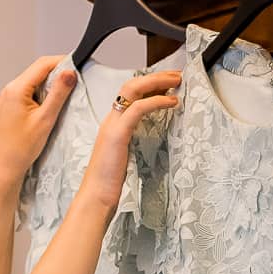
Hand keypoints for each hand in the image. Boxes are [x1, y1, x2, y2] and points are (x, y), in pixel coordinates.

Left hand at [0, 56, 78, 185]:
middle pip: (38, 71)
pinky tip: (52, 106)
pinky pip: (30, 92)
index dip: (62, 61)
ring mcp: (9, 97)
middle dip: (58, 73)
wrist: (5, 166)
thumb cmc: (22, 147)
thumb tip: (70, 73)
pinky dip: (44, 94)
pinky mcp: (12, 105)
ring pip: (35, 82)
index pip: (42, 64)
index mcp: (16, 89)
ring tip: (66, 95)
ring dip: (51, 85)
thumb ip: (58, 94)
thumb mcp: (45, 119)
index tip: (78, 66)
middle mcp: (10, 89)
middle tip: (76, 81)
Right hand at [74, 71, 181, 212]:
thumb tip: (150, 139)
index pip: (130, 95)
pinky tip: (172, 101)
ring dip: (157, 82)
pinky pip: (138, 108)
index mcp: (113, 125)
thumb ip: (133, 143)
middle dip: (156, 77)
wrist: (96, 197)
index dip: (150, 85)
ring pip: (132, 90)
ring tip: (177, 81)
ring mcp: (112, 125)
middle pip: (131, 85)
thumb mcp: (125, 157)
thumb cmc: (109, 183)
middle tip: (177, 75)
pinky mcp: (117, 134)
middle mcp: (111, 120)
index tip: (169, 83)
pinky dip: (157, 101)